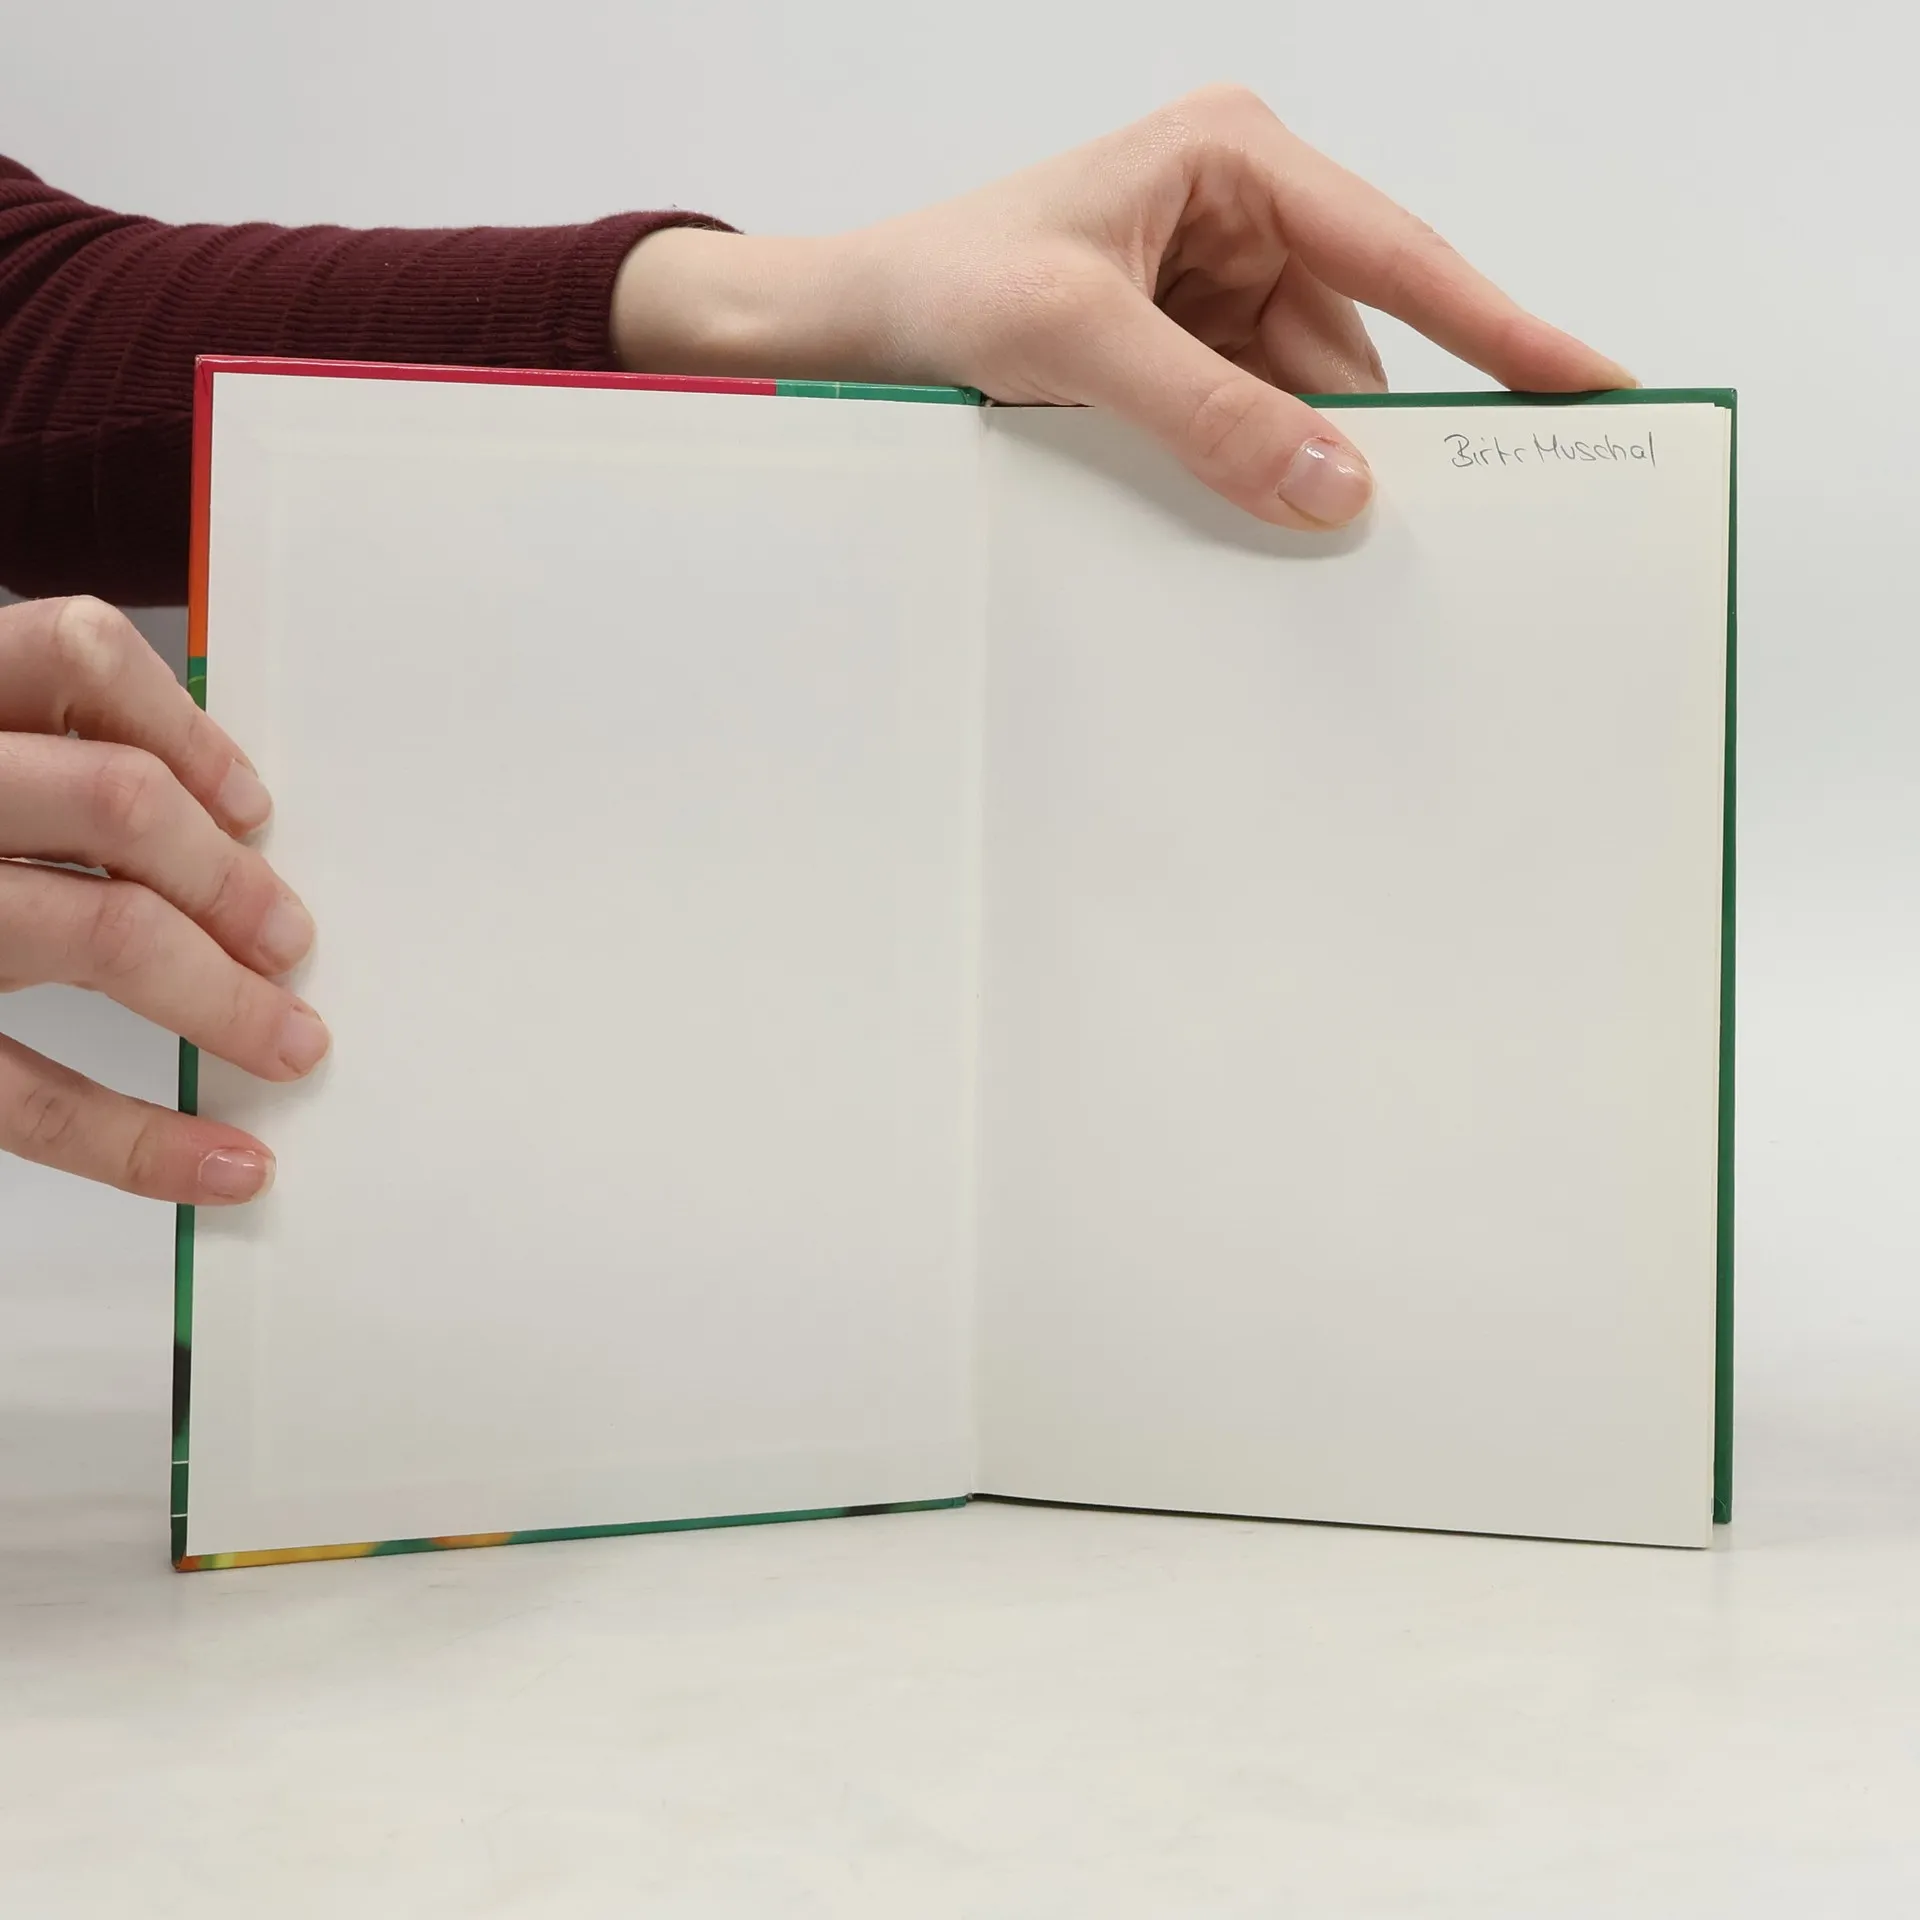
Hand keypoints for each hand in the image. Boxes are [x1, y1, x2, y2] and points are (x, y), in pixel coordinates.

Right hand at [1, 597, 327, 1201]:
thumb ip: (22, 751)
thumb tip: (207, 817)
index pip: (65, 652)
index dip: (181, 725)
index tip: (249, 805)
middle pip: (116, 804)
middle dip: (229, 881)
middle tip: (290, 941)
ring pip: (99, 932)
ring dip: (223, 995)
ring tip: (289, 1041)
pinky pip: (26, 1096)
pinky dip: (138, 1140)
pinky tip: (215, 1166)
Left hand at [613, 85, 1631, 529]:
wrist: (836, 331)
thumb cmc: (933, 287)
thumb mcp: (1072, 341)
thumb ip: (1207, 413)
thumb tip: (1336, 485)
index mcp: (1231, 162)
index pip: (1399, 257)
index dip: (1503, 327)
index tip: (1594, 382)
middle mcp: (1237, 218)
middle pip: (1355, 345)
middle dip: (1374, 434)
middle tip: (1440, 526)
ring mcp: (1208, 291)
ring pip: (1304, 402)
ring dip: (1295, 469)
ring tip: (1289, 537)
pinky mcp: (1177, 358)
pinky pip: (1249, 428)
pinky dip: (1249, 479)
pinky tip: (1234, 521)